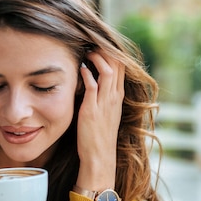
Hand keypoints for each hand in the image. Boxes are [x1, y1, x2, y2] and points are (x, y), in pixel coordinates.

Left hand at [76, 50, 124, 190]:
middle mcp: (114, 97)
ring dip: (97, 58)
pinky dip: (87, 74)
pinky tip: (80, 68)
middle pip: (117, 64)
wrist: (99, 158)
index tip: (100, 44)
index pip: (121, 67)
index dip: (112, 52)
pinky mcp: (92, 110)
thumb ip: (102, 97)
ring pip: (107, 71)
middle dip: (106, 50)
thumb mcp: (105, 113)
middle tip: (93, 42)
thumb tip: (92, 81)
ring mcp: (104, 103)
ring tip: (88, 52)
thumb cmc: (99, 136)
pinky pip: (92, 86)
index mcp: (118, 97)